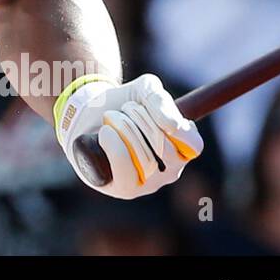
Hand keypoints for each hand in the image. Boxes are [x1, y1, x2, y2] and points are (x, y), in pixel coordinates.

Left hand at [55, 73, 201, 199]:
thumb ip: (160, 98)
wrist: (87, 114)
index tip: (152, 106)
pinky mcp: (124, 190)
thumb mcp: (143, 90)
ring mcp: (148, 183)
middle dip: (142, 119)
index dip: (175, 126)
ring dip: (125, 128)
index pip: (193, 145)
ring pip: (147, 160)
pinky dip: (114, 145)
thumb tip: (173, 124)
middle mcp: (168, 171)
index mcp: (180, 149)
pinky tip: (105, 133)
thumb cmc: (121, 104)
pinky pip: (126, 171)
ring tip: (111, 117)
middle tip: (126, 108)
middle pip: (166, 149)